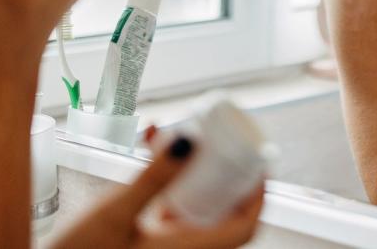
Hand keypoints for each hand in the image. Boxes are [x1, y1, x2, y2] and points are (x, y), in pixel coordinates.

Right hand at [54, 130, 264, 248]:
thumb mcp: (116, 211)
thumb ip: (153, 176)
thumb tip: (192, 140)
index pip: (244, 226)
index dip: (258, 194)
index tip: (260, 160)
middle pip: (224, 215)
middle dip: (226, 175)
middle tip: (224, 142)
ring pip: (196, 211)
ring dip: (195, 174)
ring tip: (183, 138)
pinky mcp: (145, 245)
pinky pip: (170, 213)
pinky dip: (170, 185)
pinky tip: (150, 155)